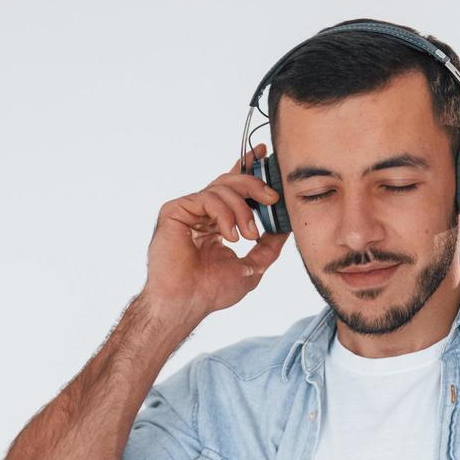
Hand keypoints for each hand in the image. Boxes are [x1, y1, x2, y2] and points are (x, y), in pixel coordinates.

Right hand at [141, 143, 288, 321]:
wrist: (186, 303)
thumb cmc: (210, 291)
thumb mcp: (252, 266)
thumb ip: (268, 245)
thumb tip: (285, 227)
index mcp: (215, 222)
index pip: (233, 189)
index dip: (248, 168)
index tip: (264, 155)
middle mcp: (200, 213)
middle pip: (230, 182)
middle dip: (255, 185)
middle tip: (272, 198)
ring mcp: (187, 211)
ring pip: (221, 188)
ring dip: (242, 209)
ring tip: (248, 235)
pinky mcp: (175, 211)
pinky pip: (207, 198)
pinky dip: (224, 214)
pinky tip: (230, 235)